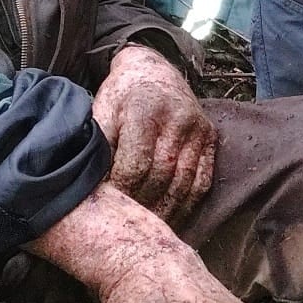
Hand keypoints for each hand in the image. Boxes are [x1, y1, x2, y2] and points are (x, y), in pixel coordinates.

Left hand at [94, 43, 215, 227]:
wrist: (152, 71)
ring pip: (184, 183)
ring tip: (147, 230)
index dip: (121, 193)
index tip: (108, 211)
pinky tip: (171, 219)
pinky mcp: (210, 136)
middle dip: (142, 206)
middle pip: (161, 177)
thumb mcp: (101, 112)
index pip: (135, 166)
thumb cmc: (119, 97)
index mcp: (144, 109)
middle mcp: (177, 118)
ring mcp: (198, 128)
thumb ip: (98, 148)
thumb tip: (91, 189)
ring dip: (166, 212)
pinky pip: (202, 180)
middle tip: (125, 228)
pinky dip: (187, 205)